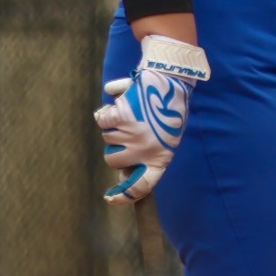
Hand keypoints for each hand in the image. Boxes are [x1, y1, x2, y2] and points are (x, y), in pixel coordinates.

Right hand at [94, 35, 209, 203]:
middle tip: (129, 130)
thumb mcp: (166, 137)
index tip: (110, 198)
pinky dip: (106, 112)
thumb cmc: (169, 109)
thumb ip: (146, 157)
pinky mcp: (120, 118)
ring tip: (135, 112)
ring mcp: (131, 135)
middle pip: (113, 161)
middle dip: (116, 147)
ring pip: (107, 139)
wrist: (173, 77)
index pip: (142, 186)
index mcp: (162, 157)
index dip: (125, 196)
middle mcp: (145, 150)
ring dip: (114, 127)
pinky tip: (120, 102)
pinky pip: (102, 120)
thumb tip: (122, 176)